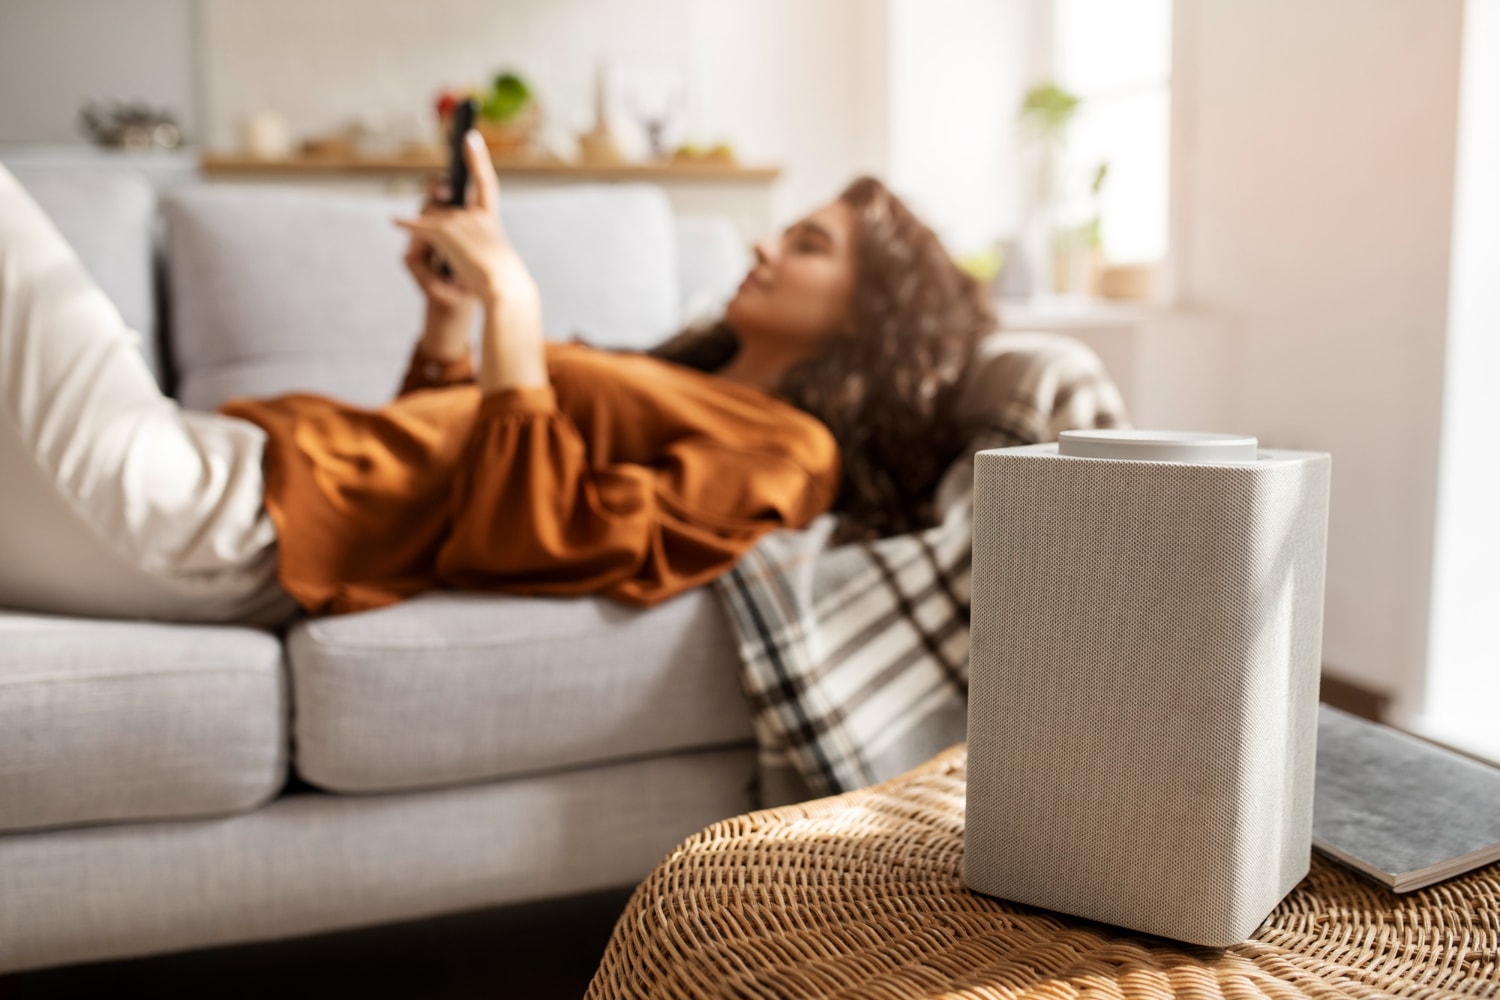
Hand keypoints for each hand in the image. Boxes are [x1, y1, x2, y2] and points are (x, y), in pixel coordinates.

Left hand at [393, 131, 538, 313]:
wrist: (505, 287)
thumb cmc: (504, 282)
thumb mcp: (496, 259)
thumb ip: (482, 247)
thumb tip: (469, 248)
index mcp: (492, 221)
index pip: (485, 182)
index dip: (477, 158)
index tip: (470, 137)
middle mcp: (476, 215)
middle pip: (446, 205)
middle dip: (434, 201)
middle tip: (431, 186)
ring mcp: (460, 221)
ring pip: (432, 217)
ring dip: (423, 225)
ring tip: (417, 229)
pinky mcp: (445, 231)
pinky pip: (419, 225)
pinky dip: (406, 223)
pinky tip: (395, 221)